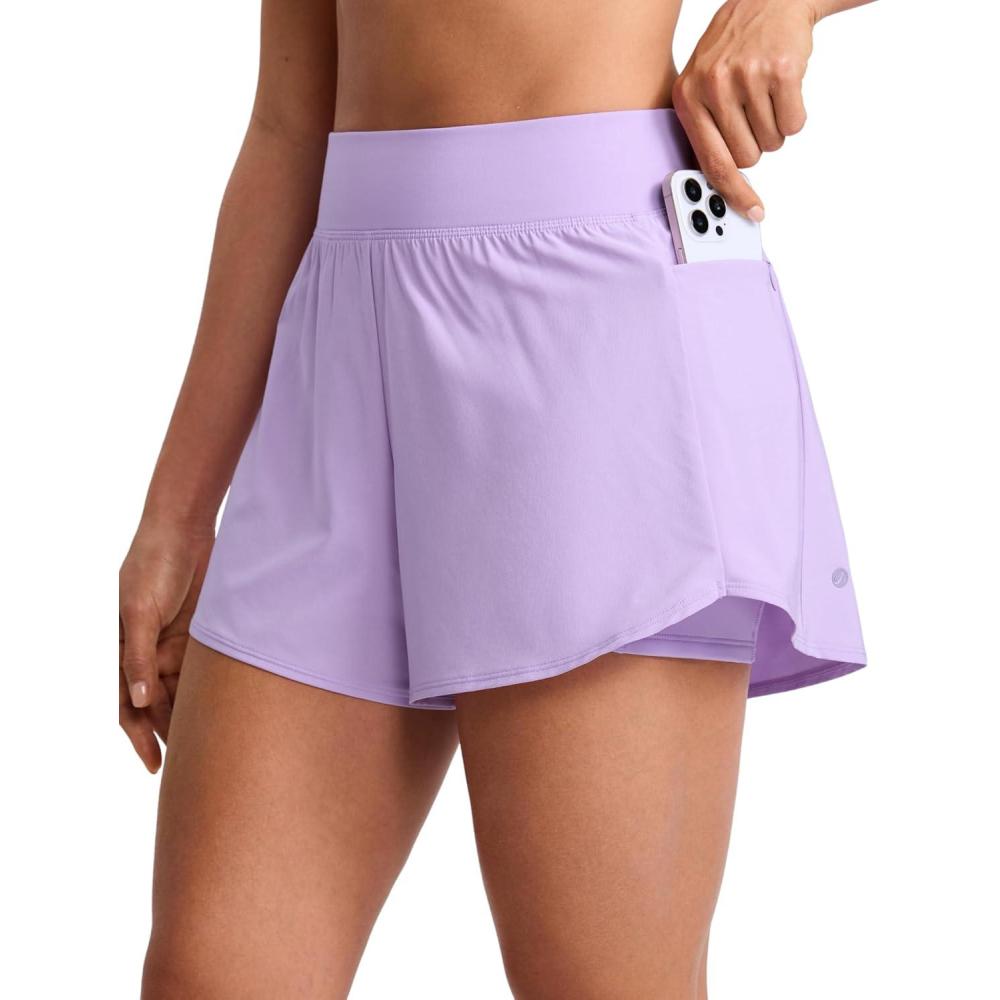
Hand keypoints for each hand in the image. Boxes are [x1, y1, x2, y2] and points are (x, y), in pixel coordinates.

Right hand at [118, 517, 213, 771]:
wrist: (185, 528)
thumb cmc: (153, 563)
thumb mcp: (141, 611)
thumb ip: (137, 655)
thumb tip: (135, 700)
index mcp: (125, 649)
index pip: (129, 704)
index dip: (140, 736)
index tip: (155, 764)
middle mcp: (150, 651)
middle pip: (160, 703)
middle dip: (171, 731)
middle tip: (194, 762)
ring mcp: (177, 643)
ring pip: (185, 689)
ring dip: (195, 712)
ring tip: (215, 742)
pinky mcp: (201, 632)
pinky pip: (205, 667)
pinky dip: (212, 688)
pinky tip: (228, 707)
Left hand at [672, 0, 817, 219]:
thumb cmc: (734, 50)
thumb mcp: (702, 84)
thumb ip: (706, 131)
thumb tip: (721, 185)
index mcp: (688, 98)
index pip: (712, 162)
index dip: (734, 193)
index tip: (752, 213)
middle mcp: (713, 88)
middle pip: (748, 158)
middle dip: (757, 144)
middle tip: (754, 112)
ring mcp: (747, 78)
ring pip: (772, 142)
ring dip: (776, 126)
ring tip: (766, 93)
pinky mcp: (781, 71)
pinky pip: (794, 124)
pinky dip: (794, 113)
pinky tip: (783, 86)